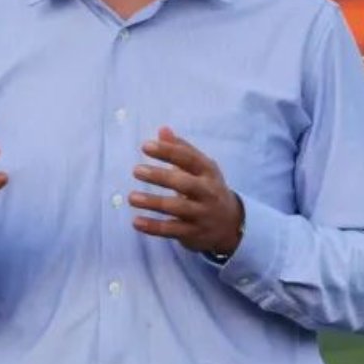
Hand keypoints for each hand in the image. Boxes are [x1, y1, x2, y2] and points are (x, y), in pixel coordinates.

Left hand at [130, 126, 243, 255]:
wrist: (231, 224)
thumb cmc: (208, 189)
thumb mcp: (200, 168)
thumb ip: (181, 149)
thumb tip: (162, 130)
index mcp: (208, 172)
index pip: (188, 158)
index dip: (168, 151)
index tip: (145, 146)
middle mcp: (208, 192)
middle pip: (184, 183)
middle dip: (160, 176)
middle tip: (136, 170)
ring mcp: (202, 214)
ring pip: (177, 208)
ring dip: (153, 202)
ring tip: (131, 197)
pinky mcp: (194, 233)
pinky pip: (172, 230)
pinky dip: (154, 227)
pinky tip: (136, 222)